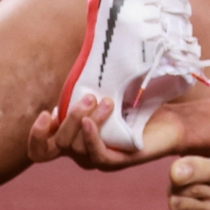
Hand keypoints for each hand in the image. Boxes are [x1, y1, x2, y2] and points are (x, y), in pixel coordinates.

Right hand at [27, 94, 182, 171]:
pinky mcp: (118, 161)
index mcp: (74, 137)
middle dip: (68, 119)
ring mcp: (98, 158)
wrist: (173, 120)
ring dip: (85, 120)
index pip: (40, 150)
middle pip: (57, 145)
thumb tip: (84, 48)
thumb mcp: (107, 91)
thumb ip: (86, 83)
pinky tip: (90, 122)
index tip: (48, 113)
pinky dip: (90, 138)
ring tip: (106, 101)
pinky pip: (97, 156)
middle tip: (90, 97)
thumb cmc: (138, 103)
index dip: (36, 136)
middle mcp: (82, 151)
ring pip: (76, 147)